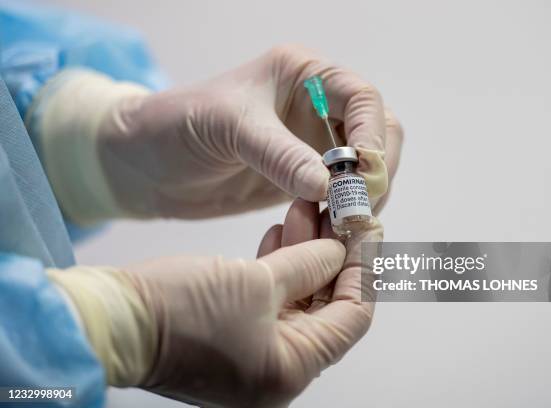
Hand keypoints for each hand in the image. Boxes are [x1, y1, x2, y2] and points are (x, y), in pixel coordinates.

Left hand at [95, 45, 402, 217]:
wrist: (145, 165)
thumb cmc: (177, 126)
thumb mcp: (229, 128)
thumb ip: (280, 154)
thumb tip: (331, 188)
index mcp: (303, 76)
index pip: (362, 97)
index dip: (372, 135)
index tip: (364, 174)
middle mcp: (316, 107)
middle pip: (377, 133)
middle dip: (376, 170)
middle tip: (360, 208)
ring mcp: (311, 145)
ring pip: (364, 168)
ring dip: (365, 195)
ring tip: (348, 224)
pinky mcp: (301, 179)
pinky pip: (340, 194)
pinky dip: (345, 211)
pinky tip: (333, 229)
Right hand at [128, 199, 380, 405]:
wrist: (111, 319)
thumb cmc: (179, 308)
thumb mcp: (256, 281)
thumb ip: (307, 264)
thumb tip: (339, 251)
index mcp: (289, 371)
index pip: (352, 318)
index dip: (365, 269)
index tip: (370, 228)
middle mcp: (276, 372)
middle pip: (325, 307)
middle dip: (333, 255)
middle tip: (340, 212)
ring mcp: (253, 355)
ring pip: (297, 300)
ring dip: (305, 255)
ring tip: (307, 208)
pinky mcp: (232, 335)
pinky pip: (270, 302)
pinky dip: (279, 268)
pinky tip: (280, 232)